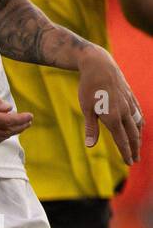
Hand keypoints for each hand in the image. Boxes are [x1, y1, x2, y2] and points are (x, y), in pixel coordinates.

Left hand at [77, 45, 142, 163]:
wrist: (99, 65)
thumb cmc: (88, 88)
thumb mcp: (86, 109)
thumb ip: (91, 128)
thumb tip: (90, 146)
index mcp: (113, 117)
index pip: (122, 140)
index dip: (126, 152)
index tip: (129, 162)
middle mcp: (124, 111)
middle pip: (132, 134)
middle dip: (134, 148)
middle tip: (134, 160)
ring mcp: (129, 103)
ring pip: (137, 124)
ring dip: (138, 137)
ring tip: (137, 147)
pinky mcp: (130, 96)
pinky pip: (138, 113)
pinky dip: (140, 123)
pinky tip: (140, 127)